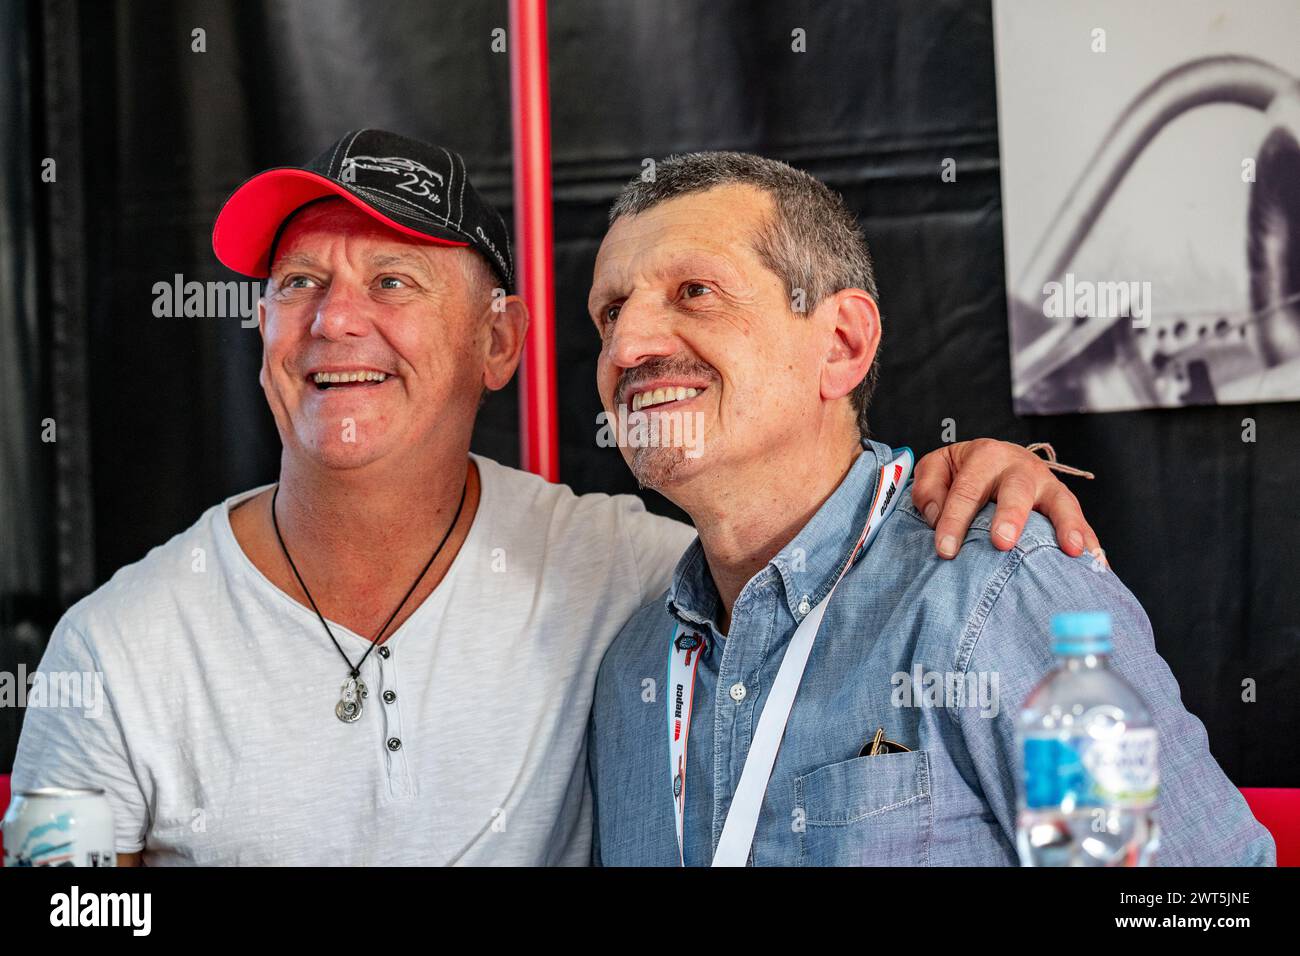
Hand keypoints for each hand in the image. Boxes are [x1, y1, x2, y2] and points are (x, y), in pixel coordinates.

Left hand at [911, 439, 1101, 561]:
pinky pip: (1082, 522)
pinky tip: (1097, 563)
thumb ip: (928, 488)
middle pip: (1016, 490)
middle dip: (1010, 516)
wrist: (996, 458)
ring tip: (1072, 550)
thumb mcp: (938, 468)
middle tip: (1002, 543)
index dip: (954, 520)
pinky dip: (1091, 541)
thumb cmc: (963, 472)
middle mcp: (1019, 467)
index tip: (946, 550)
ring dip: (1067, 525)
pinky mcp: (1064, 502)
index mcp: (984, 456)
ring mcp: (1047, 484)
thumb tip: (935, 516)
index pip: (966, 490)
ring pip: (1060, 501)